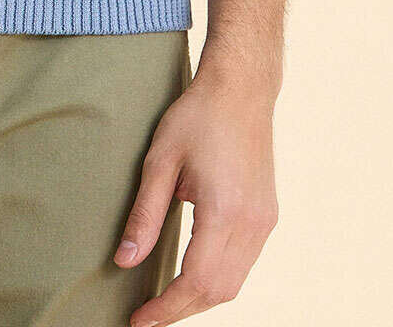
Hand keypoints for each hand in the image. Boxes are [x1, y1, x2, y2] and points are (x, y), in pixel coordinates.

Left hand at [113, 59, 279, 326]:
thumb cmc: (196, 117)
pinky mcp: (268, 216)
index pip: (195, 281)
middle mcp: (252, 224)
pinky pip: (244, 264)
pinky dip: (218, 279)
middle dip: (181, 309)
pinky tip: (193, 274)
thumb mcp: (160, 160)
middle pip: (218, 292)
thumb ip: (144, 214)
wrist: (241, 89)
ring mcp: (265, 222)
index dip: (166, 307)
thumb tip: (124, 261)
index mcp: (224, 211)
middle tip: (147, 315)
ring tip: (165, 299)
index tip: (139, 321)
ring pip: (235, 283)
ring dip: (200, 298)